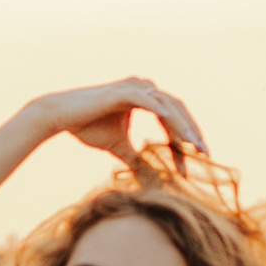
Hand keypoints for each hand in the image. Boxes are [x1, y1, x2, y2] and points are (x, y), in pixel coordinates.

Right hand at [27, 79, 206, 170]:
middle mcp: (143, 88)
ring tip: (193, 146)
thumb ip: (136, 158)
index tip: (198, 158)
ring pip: (167, 106)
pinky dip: (160, 111)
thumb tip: (152, 178)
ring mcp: (134, 87)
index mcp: (145, 98)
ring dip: (182, 126)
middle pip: (177, 110)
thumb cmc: (87, 127)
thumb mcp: (118, 147)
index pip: (174, 117)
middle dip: (192, 132)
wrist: (59, 116)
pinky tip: (172, 126)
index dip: (186, 137)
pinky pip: (147, 101)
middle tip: (205, 154)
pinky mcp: (122, 91)